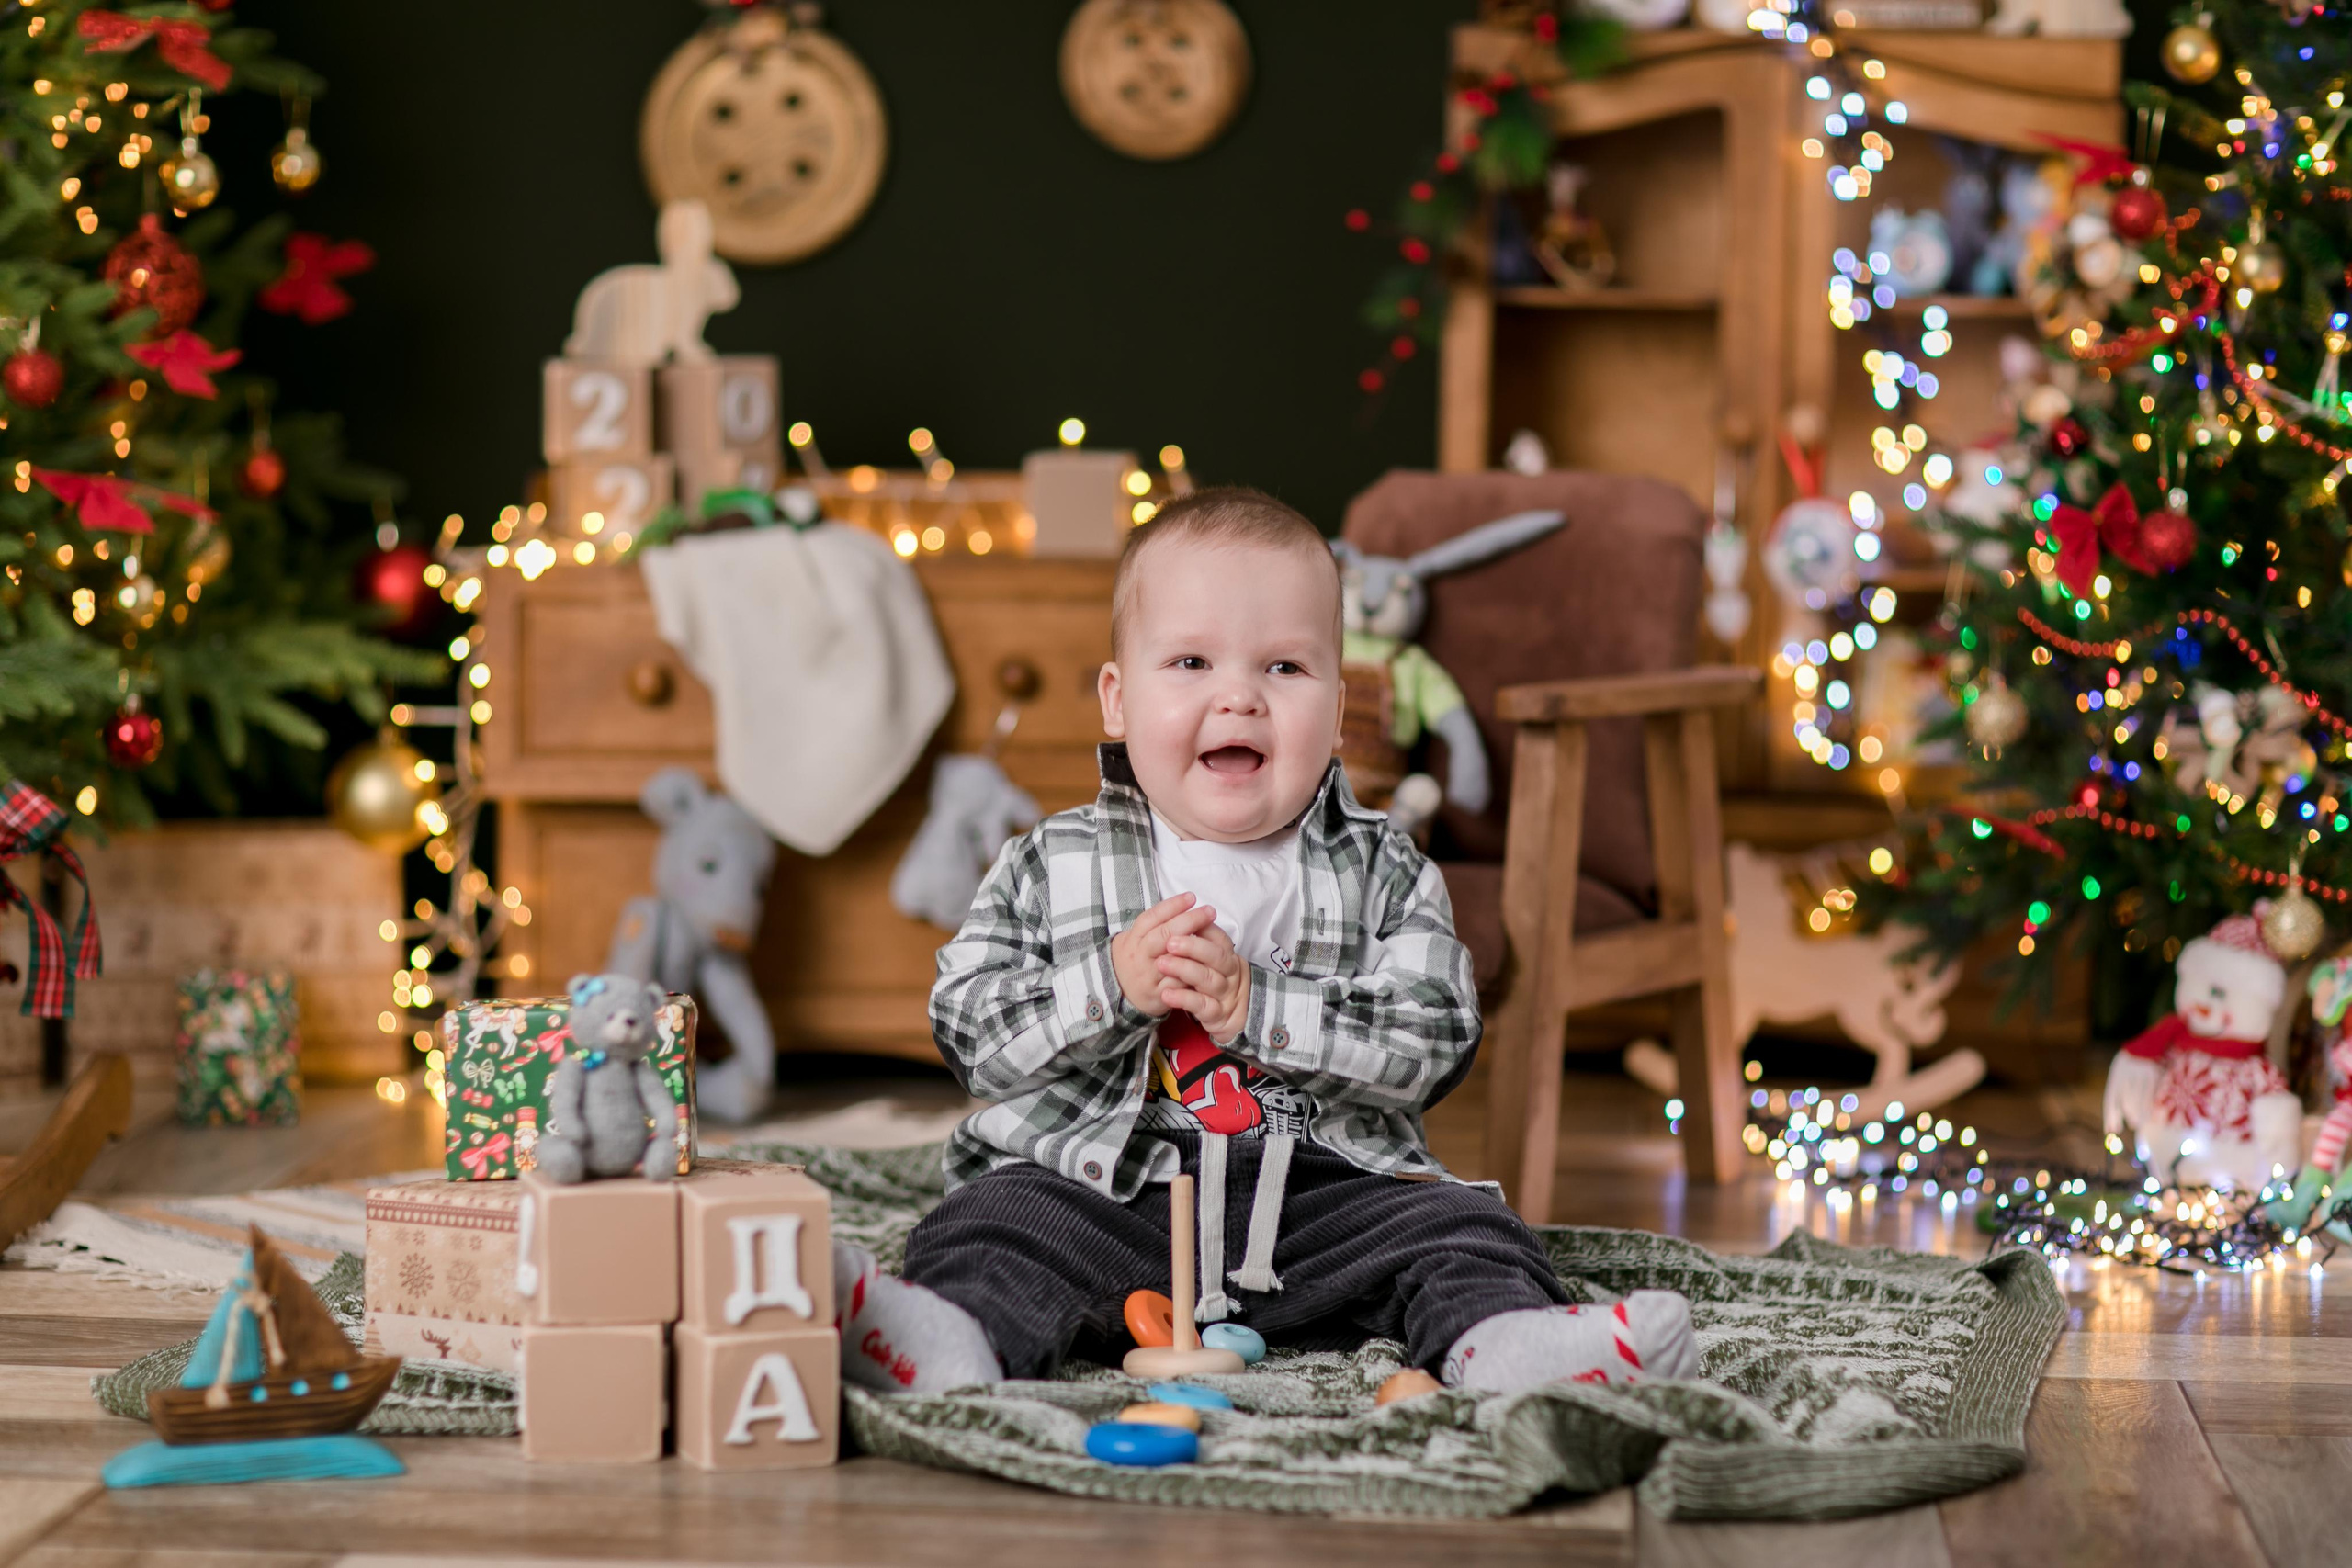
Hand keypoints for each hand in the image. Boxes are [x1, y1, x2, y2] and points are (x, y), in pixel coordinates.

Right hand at [1110, 893, 1216, 1017]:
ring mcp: (1148, 976)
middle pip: (1162, 936)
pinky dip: (1191, 973)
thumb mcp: (1135, 937)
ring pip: (1171, 960)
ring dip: (1192, 948)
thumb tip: (1183, 903)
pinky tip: (1208, 963)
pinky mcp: (1157, 995)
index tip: (1191, 897)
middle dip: (1188, 921)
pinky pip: (1177, 983)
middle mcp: (1139, 956)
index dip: (1171, 906)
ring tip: (1212, 936)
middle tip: (1209, 911)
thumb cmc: (1135, 958)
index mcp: (1133, 939)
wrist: (1118, 991)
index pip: (1151, 918)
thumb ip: (1155, 924)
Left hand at [1157, 921, 1250, 1044]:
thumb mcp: (1213, 961)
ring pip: (1208, 979)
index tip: (1182, 918)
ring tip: (1161, 964)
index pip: (1219, 937)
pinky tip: (1166, 995)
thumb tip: (1182, 916)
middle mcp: (1229, 972)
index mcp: (1227, 955)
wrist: (1235, 1018)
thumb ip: (1203, 943)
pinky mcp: (1216, 1013)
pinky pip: (1201, 1005)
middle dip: (1192, 946)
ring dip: (1184, 969)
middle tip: (1170, 942)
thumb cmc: (1216, 982)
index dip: (1202, 927)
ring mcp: (1224, 993)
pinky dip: (1183, 998)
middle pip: (1216, 956)